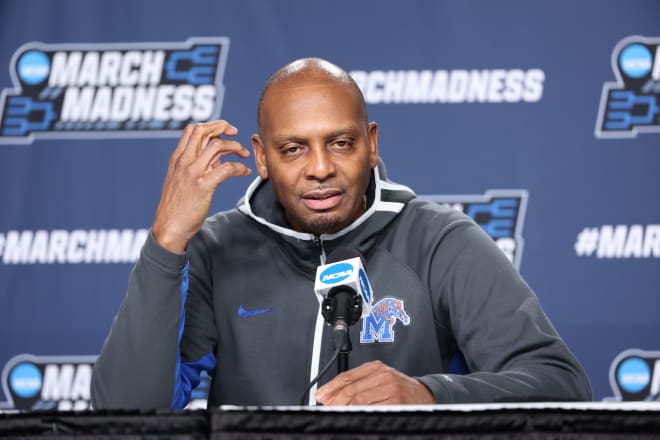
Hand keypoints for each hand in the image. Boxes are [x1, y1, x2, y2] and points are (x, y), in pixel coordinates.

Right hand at [152, 120, 251, 252]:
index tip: (224, 130)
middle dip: (223, 127)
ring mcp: (193, 173)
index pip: (192, 130)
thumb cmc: (176, 208)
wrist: (169, 228)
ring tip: (244, 154)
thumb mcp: (181, 181)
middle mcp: (184, 162)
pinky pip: (226, 168)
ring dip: (235, 147)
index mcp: (177, 159)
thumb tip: (216, 157)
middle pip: (204, 131)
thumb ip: (196, 166)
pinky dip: (239, 166)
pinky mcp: (203, 185)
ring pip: (217, 146)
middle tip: (236, 134)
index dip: (211, 125)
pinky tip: (244, 171)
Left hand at [315, 360, 434, 404]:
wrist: (424, 395)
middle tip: (326, 407)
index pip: (347, 376)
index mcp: (376, 367)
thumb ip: (358, 383)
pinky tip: (353, 416)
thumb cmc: (400, 389)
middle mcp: (383, 375)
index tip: (321, 396)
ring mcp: (390, 389)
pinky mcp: (395, 403)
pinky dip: (359, 414)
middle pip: (351, 389)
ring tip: (336, 412)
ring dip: (344, 408)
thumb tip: (331, 395)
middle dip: (335, 400)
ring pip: (359, 401)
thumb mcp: (379, 378)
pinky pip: (372, 410)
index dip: (331, 387)